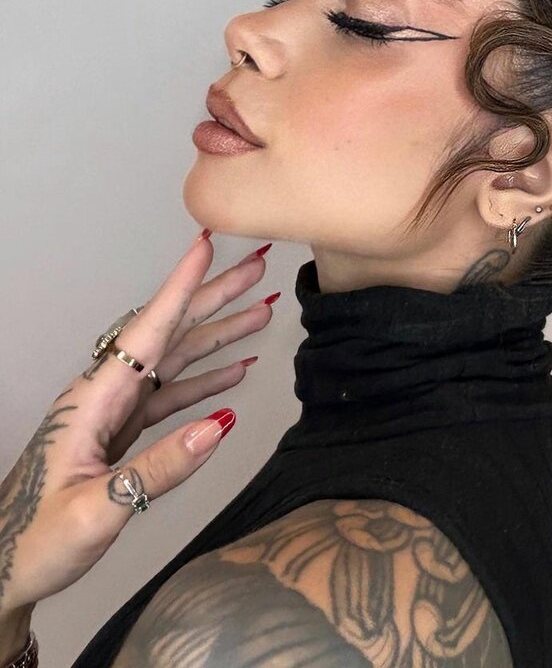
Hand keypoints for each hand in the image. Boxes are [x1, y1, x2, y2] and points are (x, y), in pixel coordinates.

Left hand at [0, 230, 277, 615]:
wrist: (3, 569)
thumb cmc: (35, 540)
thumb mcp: (98, 509)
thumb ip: (160, 467)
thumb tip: (219, 425)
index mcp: (93, 399)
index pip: (146, 330)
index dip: (180, 287)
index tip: (205, 246)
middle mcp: (105, 393)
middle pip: (168, 332)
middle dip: (213, 296)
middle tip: (256, 267)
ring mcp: (114, 411)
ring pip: (175, 358)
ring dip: (218, 333)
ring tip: (261, 311)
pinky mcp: (121, 431)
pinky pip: (171, 393)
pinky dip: (206, 378)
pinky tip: (236, 371)